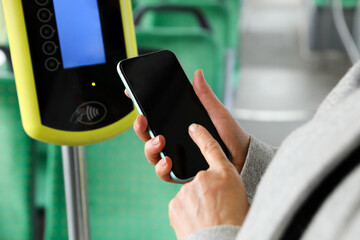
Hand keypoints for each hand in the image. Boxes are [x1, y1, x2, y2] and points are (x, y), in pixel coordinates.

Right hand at [128, 70, 249, 182]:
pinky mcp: (181, 172)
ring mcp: (176, 157)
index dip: (141, 106)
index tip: (130, 93)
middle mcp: (174, 141)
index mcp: (179, 125)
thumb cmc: (230, 135)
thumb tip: (197, 73)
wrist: (244, 159)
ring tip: (159, 140)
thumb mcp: (217, 113)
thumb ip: (205, 96)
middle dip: (140, 127)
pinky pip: (165, 173)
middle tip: (142, 119)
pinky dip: (162, 168)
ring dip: (150, 147)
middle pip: (148, 135)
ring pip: (152, 153)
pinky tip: (167, 162)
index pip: (155, 116)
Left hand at [169, 124, 249, 239]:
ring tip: (208, 218)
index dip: (202, 136)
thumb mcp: (239, 194)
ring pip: (189, 195)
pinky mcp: (175, 205)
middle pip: (200, 179)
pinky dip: (187, 214)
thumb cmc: (234, 221)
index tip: (194, 128)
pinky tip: (198, 223)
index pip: (211, 147)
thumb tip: (215, 178)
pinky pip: (181, 207)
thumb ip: (224, 180)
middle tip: (213, 206)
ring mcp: (186, 192)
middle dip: (204, 191)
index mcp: (224, 174)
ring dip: (196, 204)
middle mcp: (203, 179)